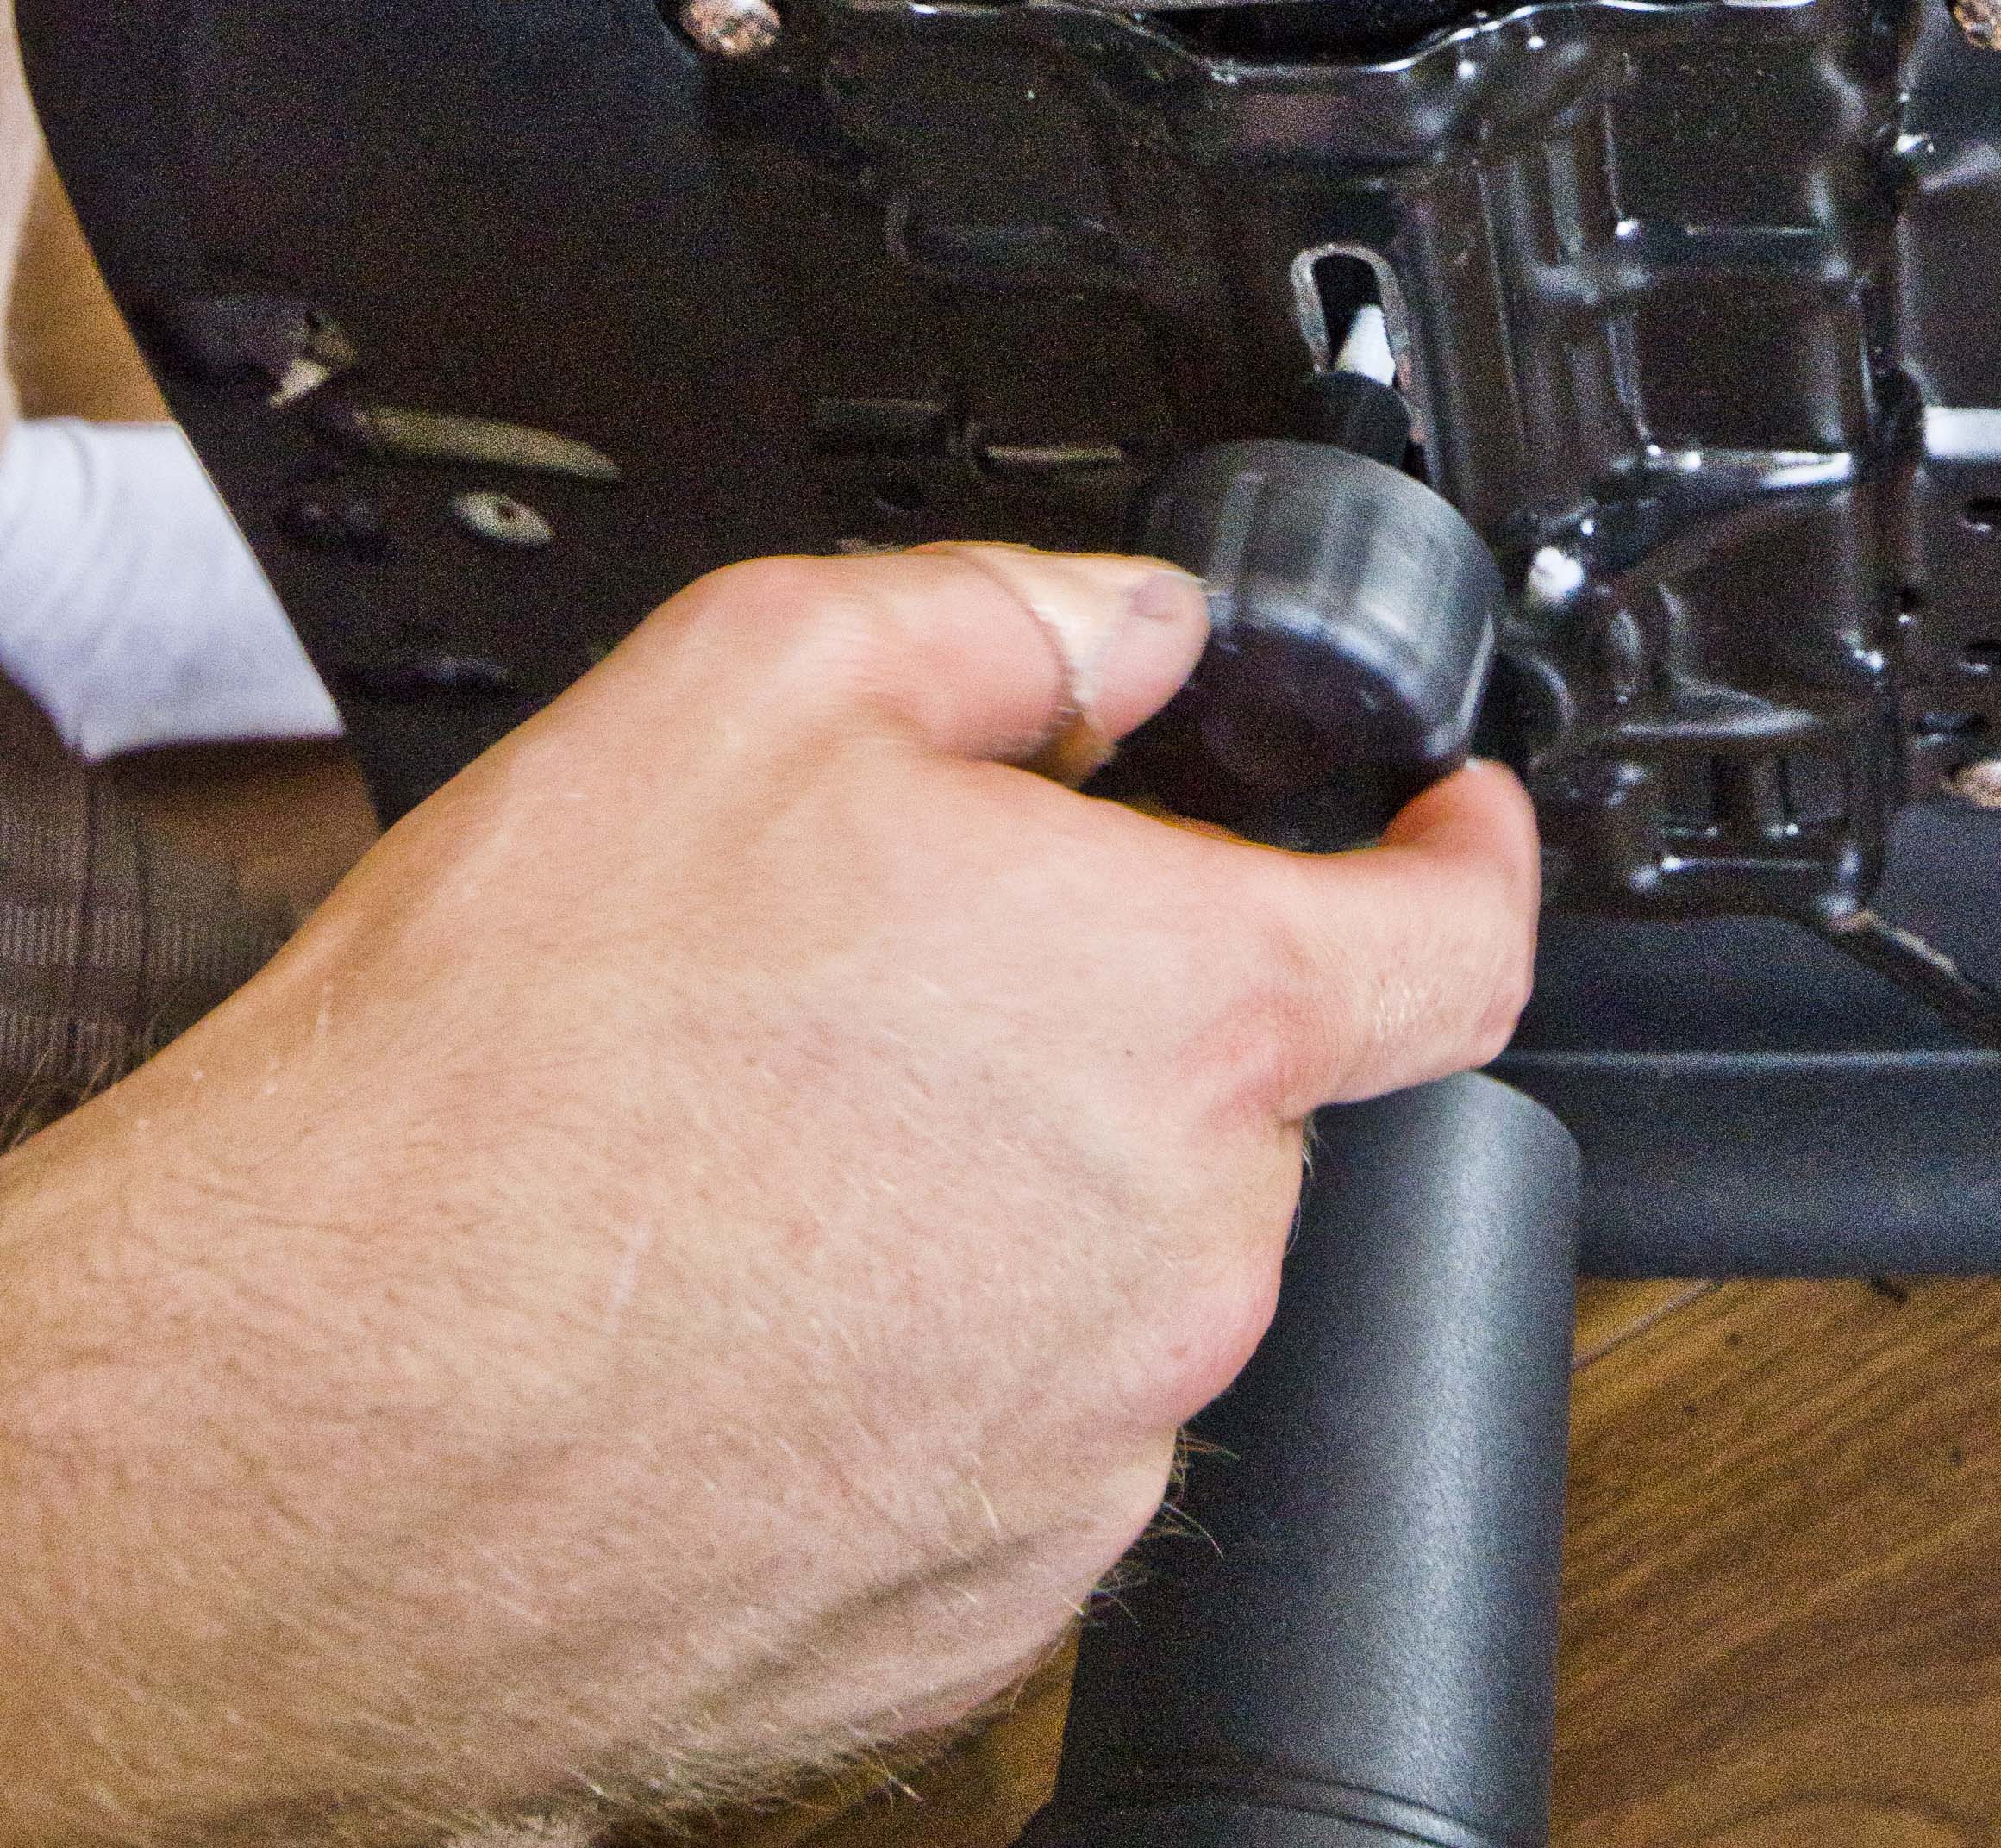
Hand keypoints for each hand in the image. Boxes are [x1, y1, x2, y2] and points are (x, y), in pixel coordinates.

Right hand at [0, 542, 1538, 1845]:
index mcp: (1180, 1016)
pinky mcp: (971, 1618)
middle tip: (897, 978)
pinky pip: (1010, 1443)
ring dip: (1004, 1197)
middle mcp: (1181, 1258)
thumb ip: (1008, 620)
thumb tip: (1126, 627)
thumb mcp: (749, 681)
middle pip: (1235, 1097)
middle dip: (1110, 1014)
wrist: (292, 1424)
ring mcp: (1082, 1459)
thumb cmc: (501, 1079)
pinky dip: (920, 1367)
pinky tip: (740, 1310)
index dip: (1469, 851)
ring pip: (1118, 1274)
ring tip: (762, 1154)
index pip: (1462, 936)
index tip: (1447, 826)